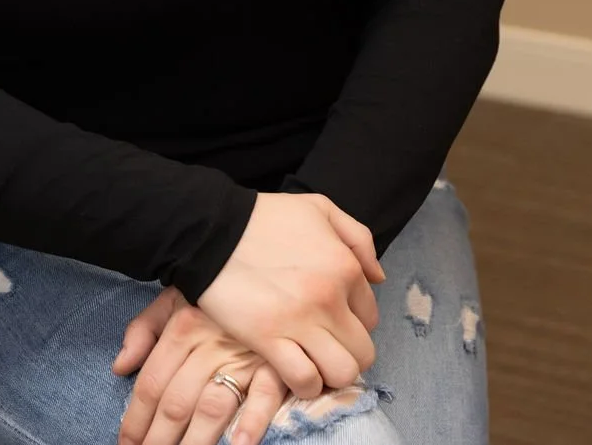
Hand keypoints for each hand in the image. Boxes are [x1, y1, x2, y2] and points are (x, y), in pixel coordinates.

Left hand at [113, 286, 285, 444]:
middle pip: (176, 401)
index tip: (126, 444)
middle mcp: (209, 343)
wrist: (275, 265)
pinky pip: (265, 395)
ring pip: (212, 406)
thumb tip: (119, 366)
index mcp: (183, 326)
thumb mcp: (176, 296)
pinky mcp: (278, 363)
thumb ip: (145, 328)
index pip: (152, 382)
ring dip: (194, 442)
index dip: (135, 419)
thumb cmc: (220, 289)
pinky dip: (252, 422)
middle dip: (157, 439)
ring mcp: (244, 355)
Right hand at [197, 193, 383, 398]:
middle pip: (363, 352)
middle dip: (348, 353)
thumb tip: (379, 278)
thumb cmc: (264, 217)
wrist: (212, 229)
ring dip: (331, 374)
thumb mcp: (318, 208)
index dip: (353, 321)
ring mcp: (300, 322)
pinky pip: (305, 381)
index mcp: (344, 267)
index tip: (333, 319)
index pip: (370, 316)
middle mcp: (330, 298)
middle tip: (327, 345)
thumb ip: (357, 237)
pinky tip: (296, 370)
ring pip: (342, 373)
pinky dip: (306, 384)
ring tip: (315, 362)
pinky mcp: (269, 340)